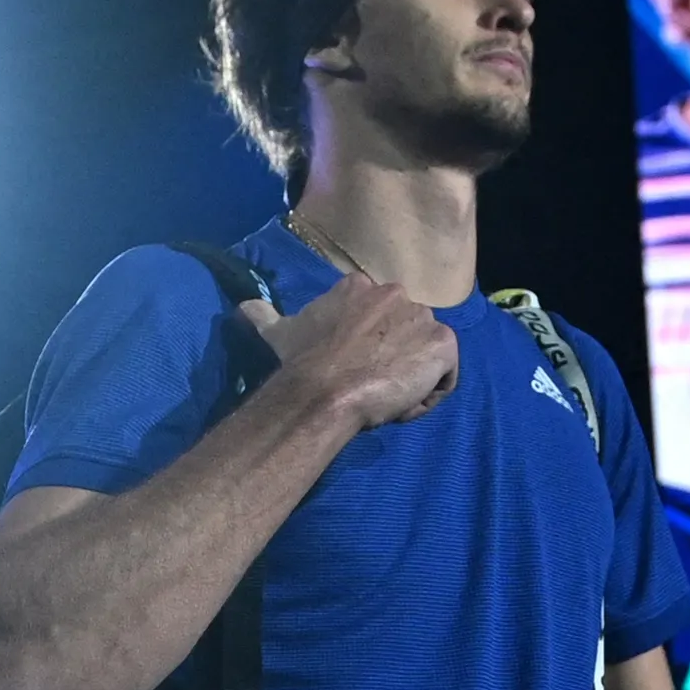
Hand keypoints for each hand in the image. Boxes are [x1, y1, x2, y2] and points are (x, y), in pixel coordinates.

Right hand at [247, 273, 457, 431]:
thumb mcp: (279, 332)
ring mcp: (423, 317)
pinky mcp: (444, 344)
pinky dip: (428, 396)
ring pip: (427, 355)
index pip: (382, 319)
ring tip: (384, 398)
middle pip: (408, 335)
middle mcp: (397, 293)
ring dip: (411, 379)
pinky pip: (445, 376)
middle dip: (394, 360)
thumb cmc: (302, 363)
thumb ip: (264, 315)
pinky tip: (401, 403)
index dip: (371, 349)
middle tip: (370, 385)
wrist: (325, 390)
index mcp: (362, 287)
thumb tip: (243, 307)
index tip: (354, 369)